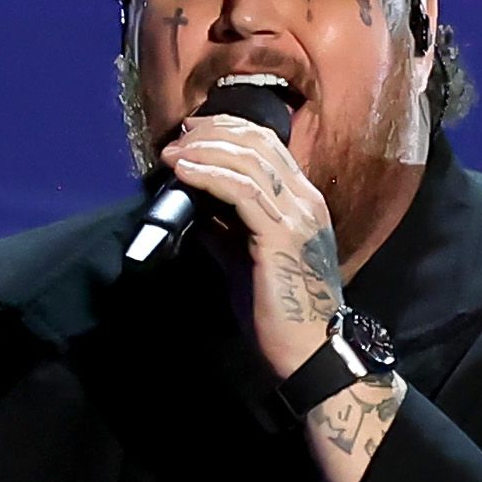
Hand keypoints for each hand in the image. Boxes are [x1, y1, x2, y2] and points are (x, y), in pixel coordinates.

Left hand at [159, 114, 341, 377]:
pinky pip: (242, 190)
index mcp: (303, 202)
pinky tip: (185, 172)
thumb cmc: (279, 313)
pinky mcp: (281, 234)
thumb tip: (194, 208)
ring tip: (174, 153)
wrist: (307, 351)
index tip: (193, 134)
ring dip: (205, 150)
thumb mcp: (245, 260)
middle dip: (213, 132)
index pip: (268, 145)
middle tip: (178, 136)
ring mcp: (297, 215)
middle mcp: (305, 200)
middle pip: (259, 142)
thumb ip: (225, 230)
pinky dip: (209, 174)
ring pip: (250, 159)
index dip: (228, 130)